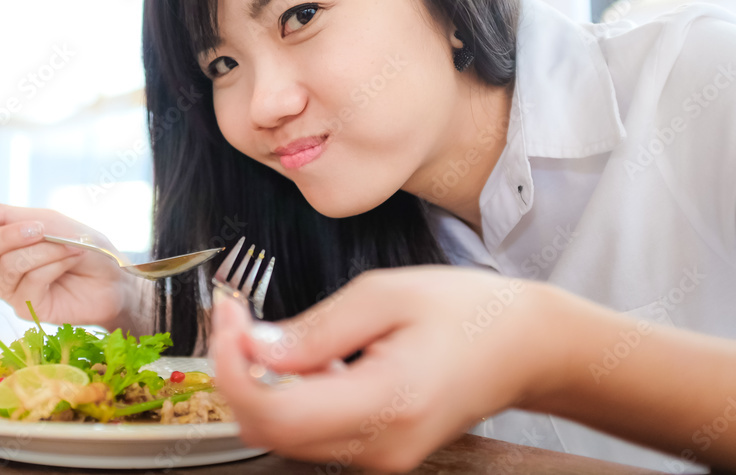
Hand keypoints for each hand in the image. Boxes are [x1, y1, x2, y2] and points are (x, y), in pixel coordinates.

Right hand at [0, 198, 148, 332]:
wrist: (116, 277)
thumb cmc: (85, 247)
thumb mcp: (50, 221)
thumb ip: (8, 215)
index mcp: (1, 241)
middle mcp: (0, 266)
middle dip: (6, 235)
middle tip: (39, 228)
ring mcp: (12, 290)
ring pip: (8, 266)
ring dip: (44, 250)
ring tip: (70, 246)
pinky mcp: (27, 308)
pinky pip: (29, 282)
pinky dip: (53, 265)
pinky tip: (69, 262)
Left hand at [209, 267, 567, 471]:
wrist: (525, 346)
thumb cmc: (468, 312)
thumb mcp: (384, 296)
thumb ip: (314, 330)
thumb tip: (254, 348)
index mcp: (386, 403)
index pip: (274, 412)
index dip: (231, 367)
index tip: (226, 320)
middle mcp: (380, 446)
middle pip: (269, 430)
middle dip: (238, 372)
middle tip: (238, 317)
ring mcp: (380, 457)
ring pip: (285, 434)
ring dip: (264, 384)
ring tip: (279, 332)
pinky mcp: (379, 451)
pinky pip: (313, 431)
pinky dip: (293, 395)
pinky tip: (314, 356)